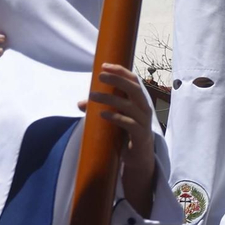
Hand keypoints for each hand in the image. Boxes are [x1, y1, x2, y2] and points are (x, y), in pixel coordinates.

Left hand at [81, 64, 155, 216]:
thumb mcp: (113, 118)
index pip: (134, 81)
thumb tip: (80, 103)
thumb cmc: (126, 135)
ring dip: (110, 98)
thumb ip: (99, 109)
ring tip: (91, 95)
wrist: (138, 159)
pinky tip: (101, 114)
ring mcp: (143, 123)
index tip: (105, 65)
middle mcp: (144, 109)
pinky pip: (128, 124)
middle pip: (134, 89)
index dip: (121, 72)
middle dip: (118, 80)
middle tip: (100, 75)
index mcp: (139, 102)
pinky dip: (115, 117)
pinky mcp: (140, 136)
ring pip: (129, 105)